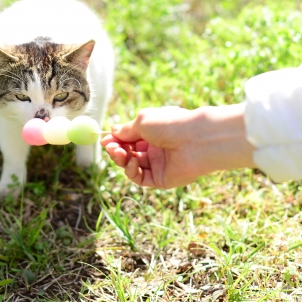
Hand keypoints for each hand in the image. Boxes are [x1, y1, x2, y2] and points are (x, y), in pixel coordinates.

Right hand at [101, 105, 254, 188]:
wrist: (197, 139)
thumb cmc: (171, 124)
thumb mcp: (143, 121)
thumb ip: (126, 130)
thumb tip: (113, 132)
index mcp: (153, 132)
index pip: (130, 138)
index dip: (116, 139)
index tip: (103, 139)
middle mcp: (155, 148)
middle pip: (128, 152)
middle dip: (116, 149)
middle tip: (109, 146)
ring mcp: (158, 164)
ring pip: (131, 165)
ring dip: (121, 159)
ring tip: (119, 152)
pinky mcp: (161, 179)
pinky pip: (140, 178)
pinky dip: (131, 171)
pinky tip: (131, 162)